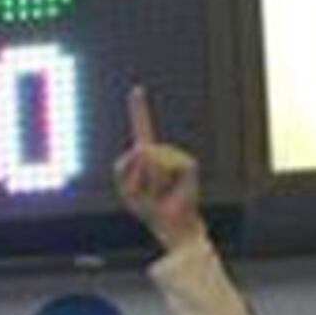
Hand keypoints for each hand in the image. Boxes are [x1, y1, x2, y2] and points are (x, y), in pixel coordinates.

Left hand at [114, 86, 205, 250]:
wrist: (173, 225)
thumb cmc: (150, 209)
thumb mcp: (128, 191)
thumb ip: (127, 169)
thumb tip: (143, 147)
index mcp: (146, 156)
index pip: (142, 129)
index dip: (139, 110)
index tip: (137, 89)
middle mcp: (162, 152)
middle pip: (138, 153)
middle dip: (136, 178)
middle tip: (149, 194)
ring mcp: (176, 156)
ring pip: (151, 162)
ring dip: (149, 184)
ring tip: (161, 194)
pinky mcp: (188, 164)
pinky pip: (167, 167)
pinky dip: (163, 182)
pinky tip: (172, 191)